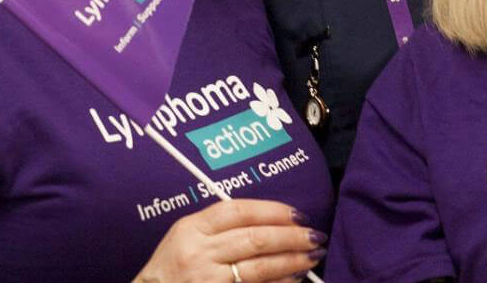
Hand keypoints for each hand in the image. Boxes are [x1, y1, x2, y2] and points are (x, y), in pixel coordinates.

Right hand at [133, 198, 324, 282]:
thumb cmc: (173, 266)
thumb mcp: (186, 235)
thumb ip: (220, 224)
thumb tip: (271, 219)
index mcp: (191, 228)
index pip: (238, 211)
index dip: (273, 211)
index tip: (297, 214)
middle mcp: (198, 253)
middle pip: (254, 238)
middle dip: (290, 236)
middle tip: (314, 236)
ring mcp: (206, 279)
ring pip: (258, 267)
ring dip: (291, 261)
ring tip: (311, 256)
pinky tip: (294, 280)